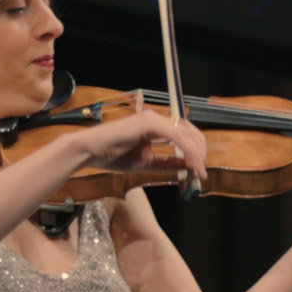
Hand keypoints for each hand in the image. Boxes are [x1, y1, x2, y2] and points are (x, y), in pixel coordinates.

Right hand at [78, 110, 206, 180]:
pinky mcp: (150, 123)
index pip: (184, 135)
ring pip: (186, 134)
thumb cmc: (112, 156)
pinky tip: (191, 164)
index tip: (198, 170)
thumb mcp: (146, 163)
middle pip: (190, 132)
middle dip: (199, 152)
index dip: (194, 152)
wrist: (90, 151)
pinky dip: (187, 151)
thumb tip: (187, 167)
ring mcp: (153, 119)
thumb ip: (166, 164)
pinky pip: (177, 137)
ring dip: (196, 154)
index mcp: (155, 127)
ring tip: (198, 171)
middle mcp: (157, 119)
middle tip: (201, 172)